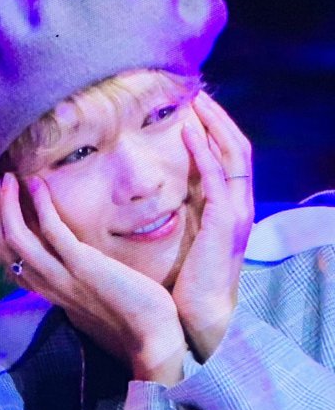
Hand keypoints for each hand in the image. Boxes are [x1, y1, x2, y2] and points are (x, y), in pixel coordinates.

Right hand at [0, 173, 186, 384]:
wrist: (151, 334)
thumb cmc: (129, 311)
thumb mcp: (90, 291)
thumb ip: (74, 274)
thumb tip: (71, 251)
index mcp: (47, 290)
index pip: (6, 259)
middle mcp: (47, 284)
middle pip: (2, 246)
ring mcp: (62, 276)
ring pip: (16, 238)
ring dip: (6, 204)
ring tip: (7, 178)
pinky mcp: (83, 265)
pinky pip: (52, 230)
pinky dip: (40, 203)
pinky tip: (37, 183)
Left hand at [172, 91, 253, 360]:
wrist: (202, 314)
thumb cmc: (191, 281)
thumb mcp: (192, 239)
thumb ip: (189, 213)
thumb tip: (169, 193)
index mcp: (232, 209)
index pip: (231, 159)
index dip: (217, 131)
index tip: (195, 111)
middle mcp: (240, 206)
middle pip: (237, 148)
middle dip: (218, 119)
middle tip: (195, 95)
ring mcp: (236, 213)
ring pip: (233, 155)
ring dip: (214, 125)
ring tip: (195, 102)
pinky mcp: (225, 222)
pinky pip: (216, 178)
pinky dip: (203, 151)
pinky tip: (187, 132)